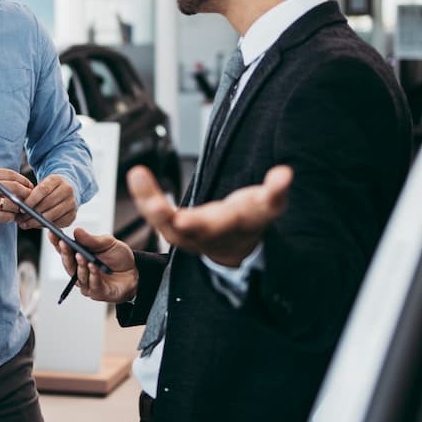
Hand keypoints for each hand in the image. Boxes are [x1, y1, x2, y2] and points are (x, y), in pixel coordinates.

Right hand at [0, 167, 33, 232]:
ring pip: (13, 204)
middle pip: (17, 189)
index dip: (25, 182)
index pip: (13, 175)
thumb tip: (18, 184)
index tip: (30, 187)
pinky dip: (11, 218)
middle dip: (27, 195)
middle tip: (30, 200)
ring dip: (19, 209)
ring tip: (19, 210)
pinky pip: (6, 217)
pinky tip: (9, 217)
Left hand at [18, 174, 77, 229]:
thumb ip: (32, 194)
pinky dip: (46, 226)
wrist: (66, 191)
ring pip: (52, 215)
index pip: (43, 190)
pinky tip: (37, 225)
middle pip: (48, 203)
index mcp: (57, 179)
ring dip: (37, 222)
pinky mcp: (73, 214)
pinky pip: (58, 223)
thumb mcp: (41, 186)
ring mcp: (72, 203)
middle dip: (33, 213)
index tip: (21, 209)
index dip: (31, 200)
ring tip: (26, 224)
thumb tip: (21, 209)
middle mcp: (67, 190)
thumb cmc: (49, 190)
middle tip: (22, 220)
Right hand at [48, 228, 137, 303]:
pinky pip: (92, 284)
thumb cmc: (118, 257)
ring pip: (78, 275)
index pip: (64, 250)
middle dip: (65, 253)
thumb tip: (77, 231)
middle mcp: (79, 271)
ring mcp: (87, 283)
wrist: (135, 272)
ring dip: (79, 265)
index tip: (52, 233)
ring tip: (81, 255)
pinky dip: (92, 275)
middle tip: (63, 243)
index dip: (56, 242)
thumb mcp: (108, 243)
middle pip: (68, 264)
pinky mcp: (97, 292)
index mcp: (78, 257)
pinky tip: (93, 266)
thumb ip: (92, 240)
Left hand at [127, 164, 291, 266]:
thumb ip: (276, 192)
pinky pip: (157, 213)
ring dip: (149, 202)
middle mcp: (207, 234)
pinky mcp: (175, 226)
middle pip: (185, 230)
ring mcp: (189, 233)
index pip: (223, 225)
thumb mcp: (268, 207)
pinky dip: (146, 196)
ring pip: (165, 223)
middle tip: (155, 203)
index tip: (188, 219)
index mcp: (231, 227)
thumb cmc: (251, 220)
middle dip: (168, 217)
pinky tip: (137, 175)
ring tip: (137, 175)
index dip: (208, 221)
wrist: (234, 247)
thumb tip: (285, 174)